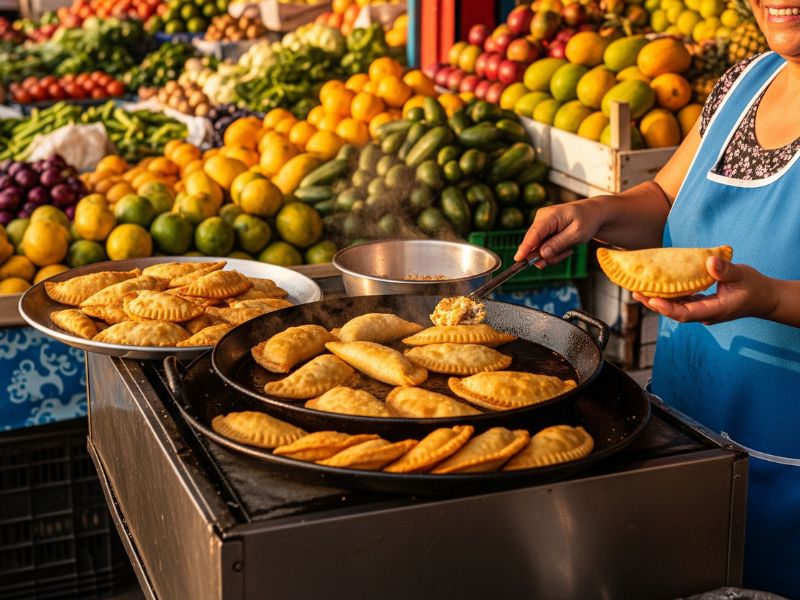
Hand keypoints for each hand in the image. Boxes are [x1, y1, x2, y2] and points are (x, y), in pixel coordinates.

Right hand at [513, 199, 604, 264]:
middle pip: (535, 244)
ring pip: (539, 249)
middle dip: (548, 255)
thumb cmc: (587, 220)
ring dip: (554, 254)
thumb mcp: (577, 234)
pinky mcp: (543, 231)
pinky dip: (554, 251)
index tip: (518, 259)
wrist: (592, 213)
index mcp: (550, 216)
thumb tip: (542, 253)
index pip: (534, 234)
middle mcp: (541, 219)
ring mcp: (541, 225)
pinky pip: (543, 247)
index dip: (525, 248)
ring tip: (569, 248)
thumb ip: (559, 243)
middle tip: (566, 253)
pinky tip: (565, 247)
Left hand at [632, 257, 776, 324]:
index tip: (652, 299)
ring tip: (639, 289)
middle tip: (636, 291)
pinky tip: (656, 288)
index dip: (668, 308)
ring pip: (676, 308)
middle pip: (676, 312)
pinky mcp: (701, 305)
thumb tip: (710, 261)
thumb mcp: (743, 275)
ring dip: (658, 300)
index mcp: (715, 310)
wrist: (764, 298)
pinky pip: (681, 303)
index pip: (687, 313)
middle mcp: (705, 314)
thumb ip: (726, 270)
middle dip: (655, 303)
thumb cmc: (755, 287)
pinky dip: (669, 296)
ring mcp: (702, 311)